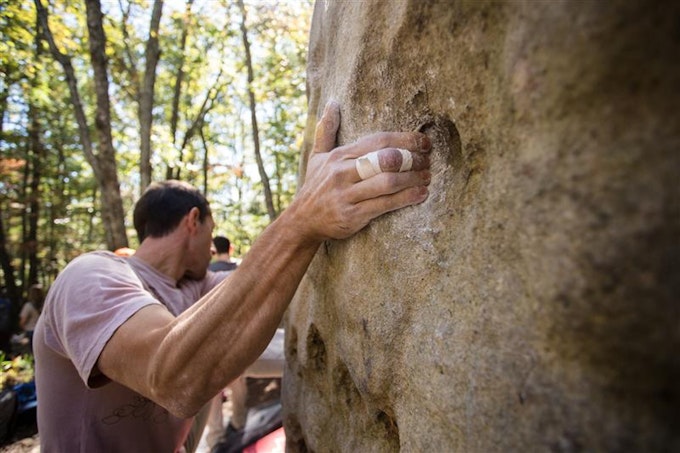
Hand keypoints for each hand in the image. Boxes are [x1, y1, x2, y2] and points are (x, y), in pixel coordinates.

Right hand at [293, 100, 431, 240]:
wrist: (302, 221)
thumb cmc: (315, 187)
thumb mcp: (317, 157)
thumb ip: (326, 130)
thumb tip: (332, 102)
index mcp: (340, 156)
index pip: (378, 141)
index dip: (405, 140)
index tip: (424, 142)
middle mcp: (343, 173)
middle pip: (385, 159)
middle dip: (412, 159)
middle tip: (428, 160)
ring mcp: (347, 195)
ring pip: (387, 182)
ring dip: (413, 179)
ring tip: (427, 177)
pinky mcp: (353, 216)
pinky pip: (385, 205)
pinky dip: (406, 198)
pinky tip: (421, 194)